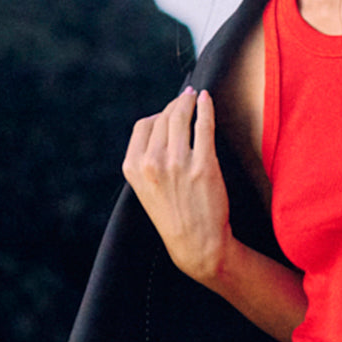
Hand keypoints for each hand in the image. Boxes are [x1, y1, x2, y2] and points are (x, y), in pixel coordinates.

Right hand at [122, 86, 230, 282]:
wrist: (196, 244)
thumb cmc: (174, 215)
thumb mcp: (145, 189)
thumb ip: (146, 160)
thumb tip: (160, 125)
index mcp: (133, 168)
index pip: (143, 126)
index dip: (158, 114)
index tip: (170, 111)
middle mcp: (152, 163)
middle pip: (163, 118)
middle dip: (176, 105)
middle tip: (187, 98)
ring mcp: (178, 163)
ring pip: (181, 117)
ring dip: (189, 102)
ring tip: (196, 97)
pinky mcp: (203, 165)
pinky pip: (204, 125)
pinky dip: (206, 108)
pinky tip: (208, 100)